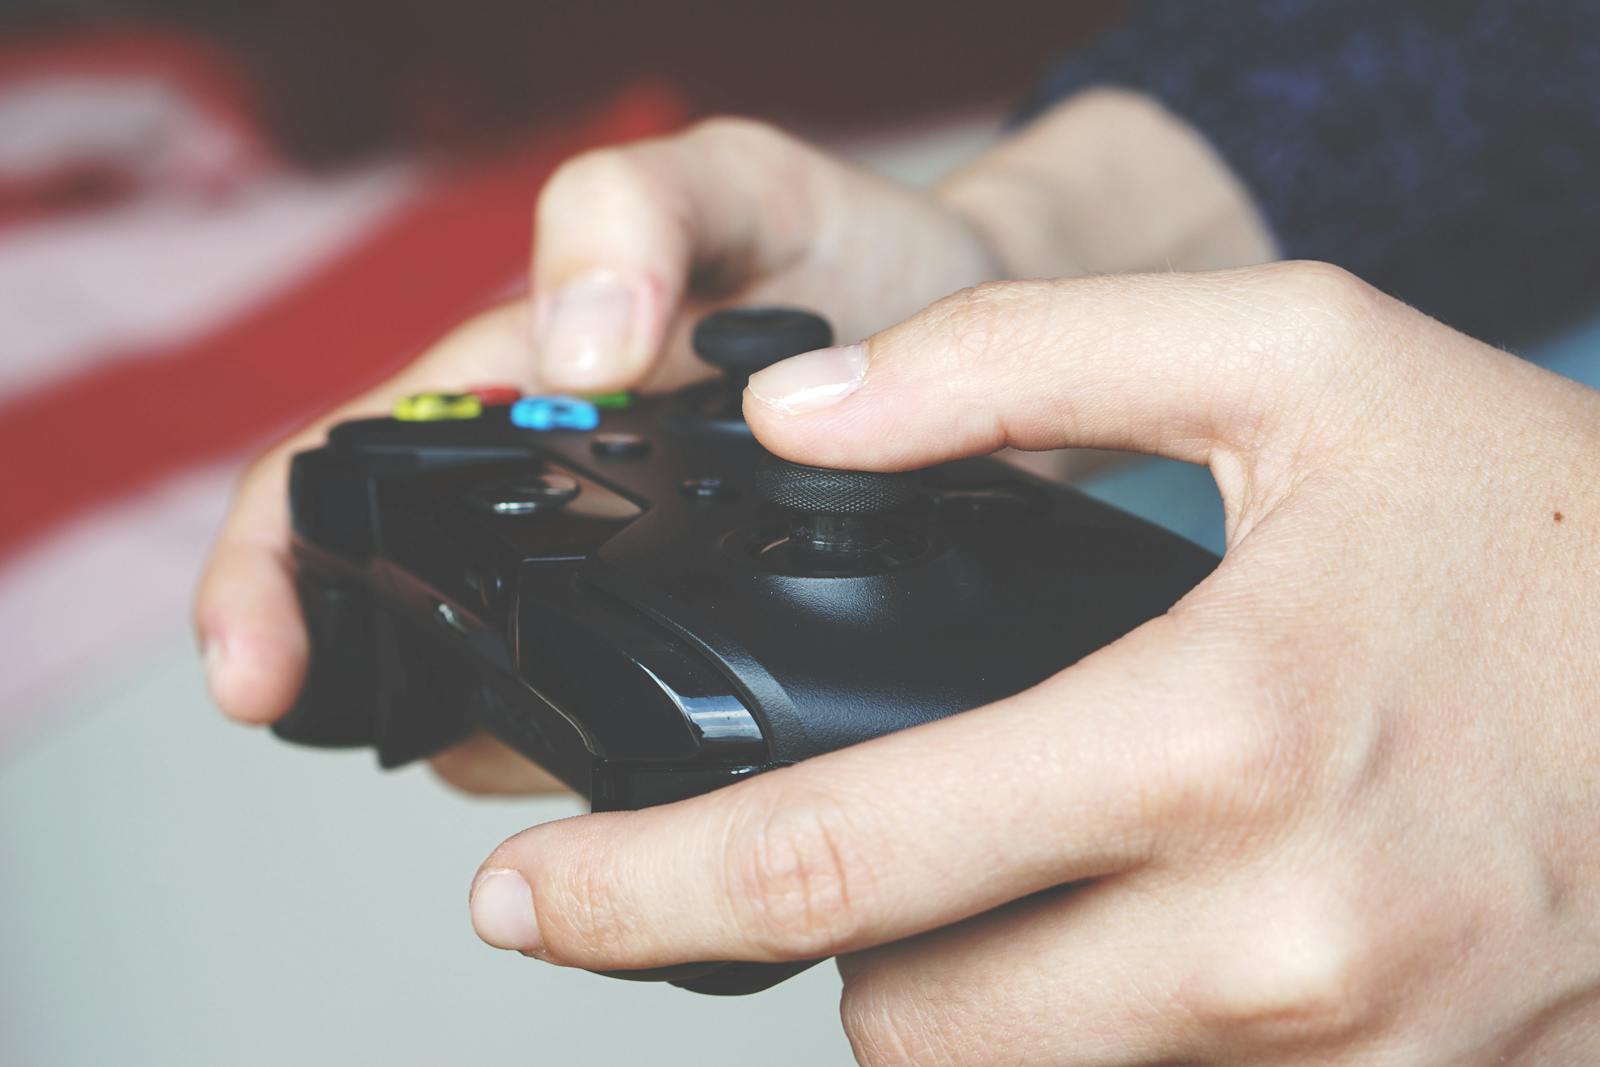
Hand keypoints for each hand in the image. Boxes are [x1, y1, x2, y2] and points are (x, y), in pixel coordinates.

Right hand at [192, 118, 1005, 777]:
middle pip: (402, 613)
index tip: (259, 674)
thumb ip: (634, 219)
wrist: (968, 315)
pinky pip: (631, 716)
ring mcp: (619, 577)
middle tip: (461, 742)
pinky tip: (673, 763)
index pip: (333, 480)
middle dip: (391, 697)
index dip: (268, 574)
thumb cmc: (837, 245)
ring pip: (505, 693)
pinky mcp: (705, 637)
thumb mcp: (734, 185)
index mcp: (507, 387)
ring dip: (513, 736)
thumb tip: (569, 351)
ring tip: (584, 749)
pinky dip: (628, 749)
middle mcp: (544, 495)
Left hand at [465, 263, 1599, 1063]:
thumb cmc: (1534, 512)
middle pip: (906, 1026)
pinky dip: (1092, 1043)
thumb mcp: (1293, 358)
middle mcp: (1271, 938)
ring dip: (961, 1002)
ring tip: (1012, 873)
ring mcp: (1344, 1054)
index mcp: (1213, 735)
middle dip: (835, 946)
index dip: (640, 893)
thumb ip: (1018, 361)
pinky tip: (1132, 938)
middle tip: (859, 842)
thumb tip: (797, 416)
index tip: (522, 897)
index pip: (841, 860)